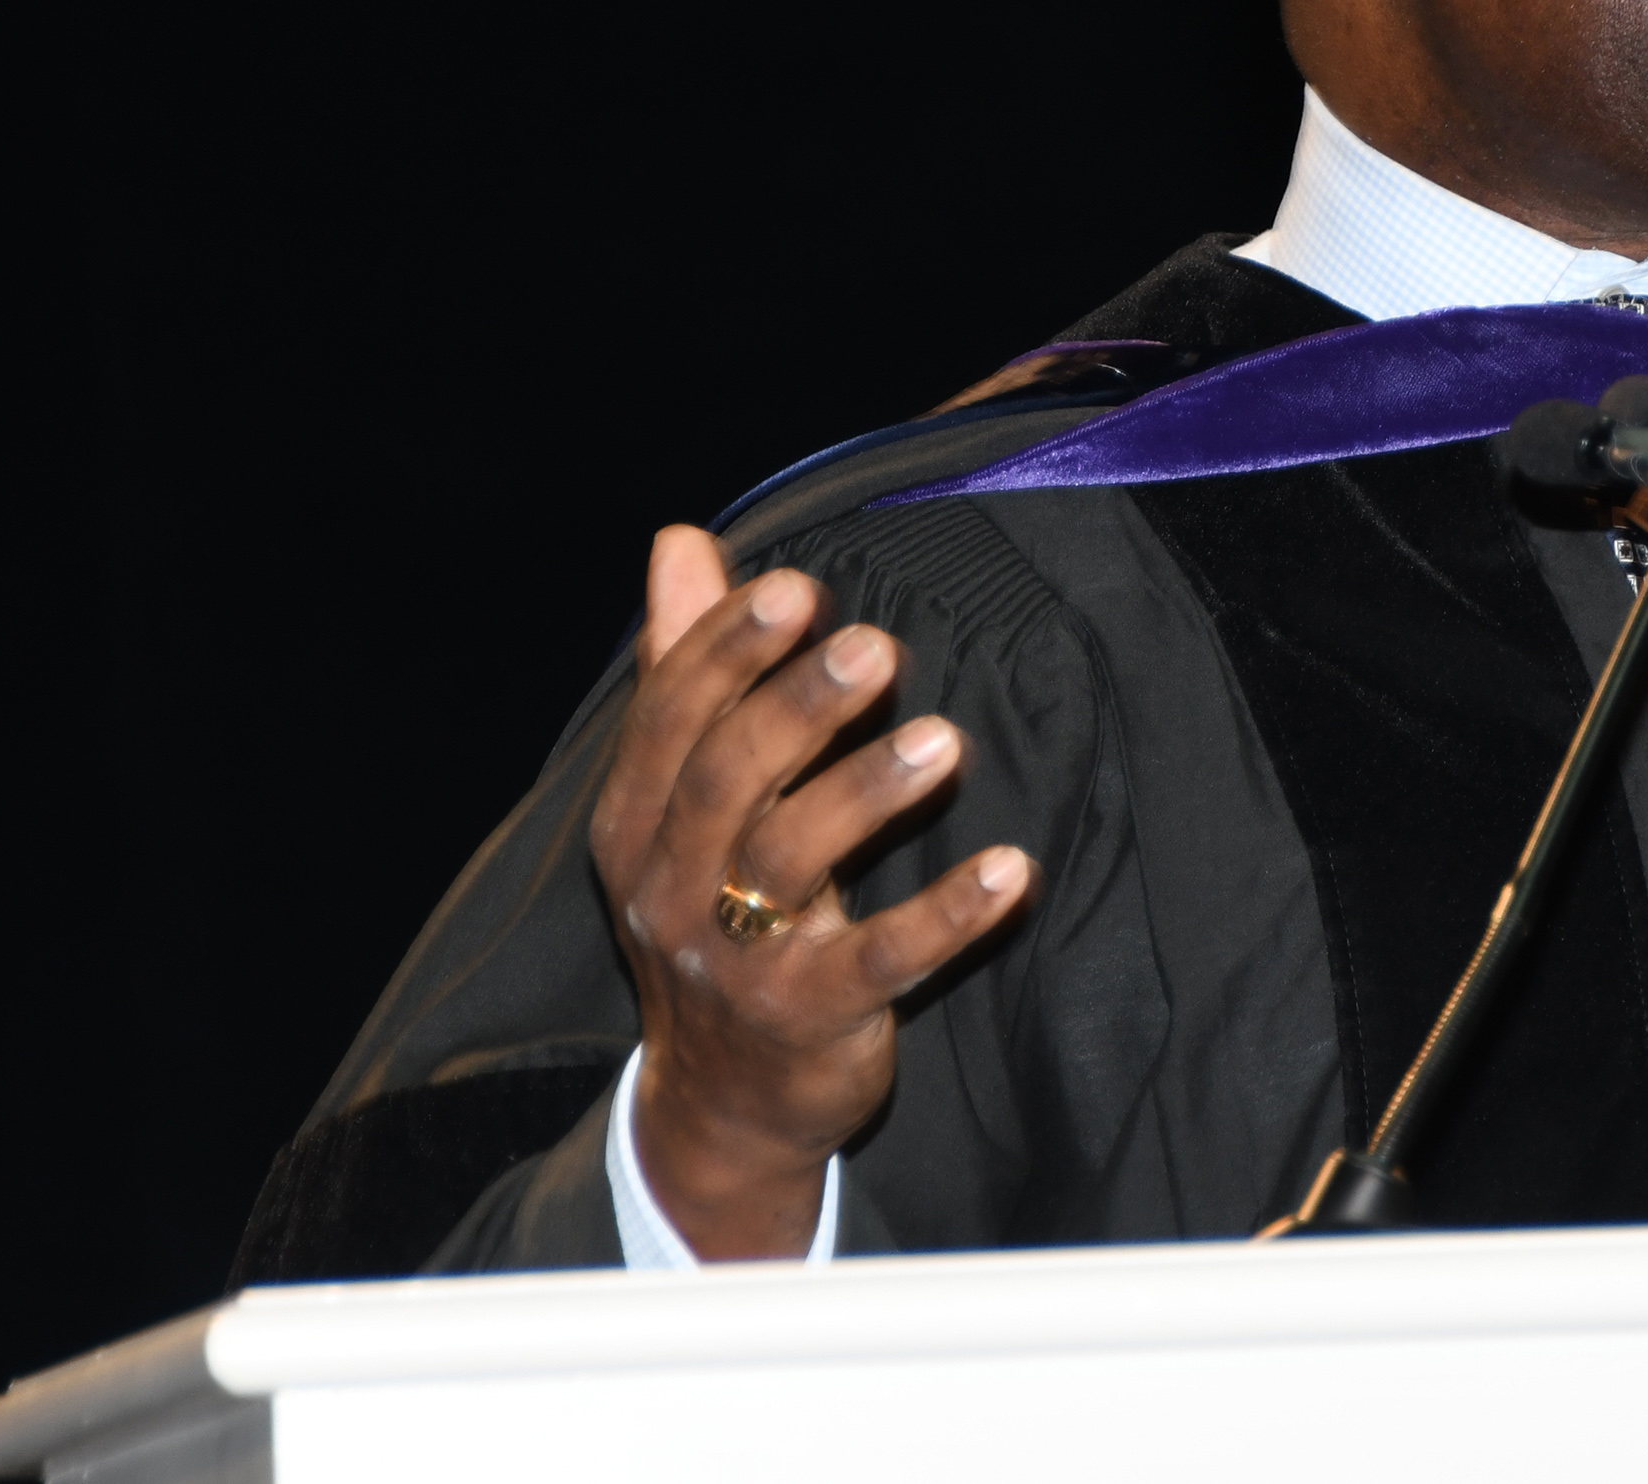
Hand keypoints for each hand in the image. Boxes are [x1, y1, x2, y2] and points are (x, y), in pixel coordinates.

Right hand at [590, 525, 1037, 1258]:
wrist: (714, 1106)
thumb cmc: (710, 912)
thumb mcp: (680, 801)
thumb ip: (685, 669)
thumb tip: (679, 541)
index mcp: (636, 821)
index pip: (670, 719)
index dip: (726, 649)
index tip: (795, 586)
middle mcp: (669, 887)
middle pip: (725, 781)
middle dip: (797, 706)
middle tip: (877, 645)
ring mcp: (734, 961)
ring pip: (791, 863)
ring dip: (867, 795)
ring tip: (943, 741)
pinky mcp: (809, 1020)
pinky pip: (879, 963)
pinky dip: (945, 917)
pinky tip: (1011, 869)